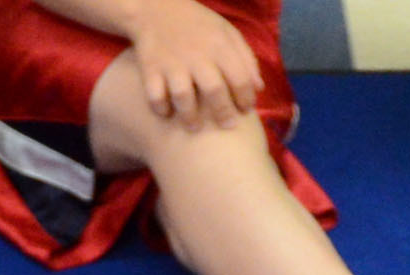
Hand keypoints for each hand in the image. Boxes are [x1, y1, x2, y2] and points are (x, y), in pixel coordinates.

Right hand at [135, 0, 261, 129]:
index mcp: (219, 46)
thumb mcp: (227, 33)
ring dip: (190, 117)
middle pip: (214, 91)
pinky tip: (167, 113)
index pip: (239, 78)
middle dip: (223, 113)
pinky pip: (155, 96)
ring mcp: (172, 64)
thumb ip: (245, 58)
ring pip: (183, 97)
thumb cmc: (198, 26)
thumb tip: (258, 88)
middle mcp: (197, 56)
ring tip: (195, 128)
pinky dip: (161, 109)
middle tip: (227, 127)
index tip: (245, 110)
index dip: (246, 98)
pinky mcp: (150, 70)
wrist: (157, 10)